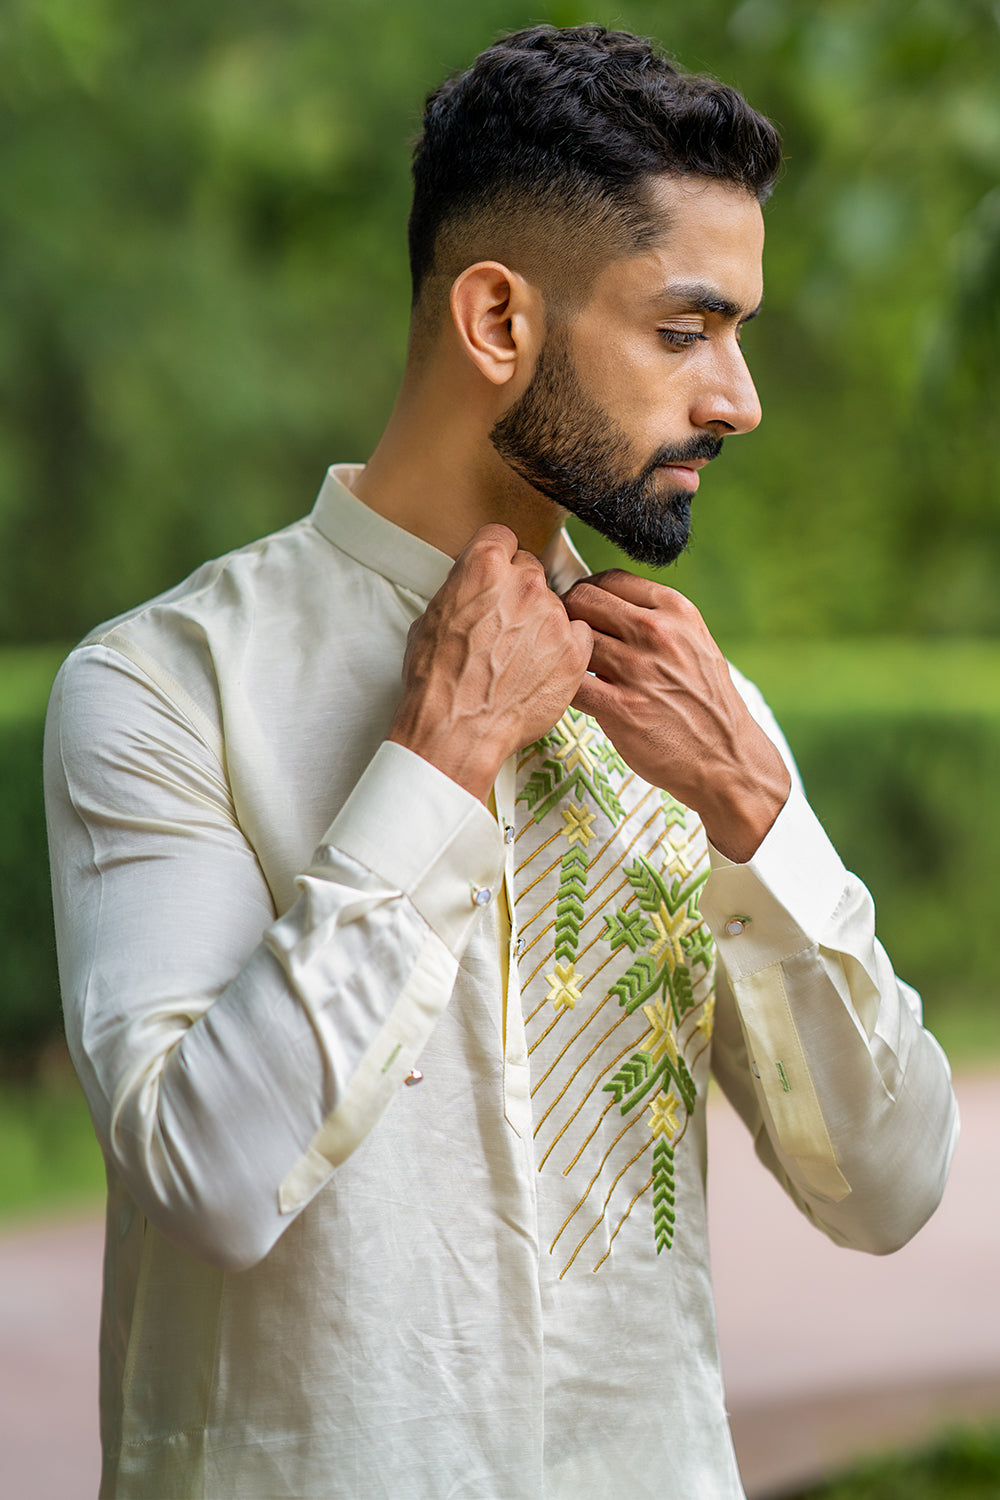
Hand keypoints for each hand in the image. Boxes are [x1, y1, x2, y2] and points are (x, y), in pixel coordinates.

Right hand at [387, 525, 592, 801]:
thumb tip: (471, 589)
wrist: (457, 729)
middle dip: (519, 592)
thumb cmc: (436, 680)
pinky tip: (541, 669)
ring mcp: (555, 616)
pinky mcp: (575, 650)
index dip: (496, 559)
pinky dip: (564, 649)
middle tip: (504, 626)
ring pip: (556, 605)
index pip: (502, 537)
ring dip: (542, 623)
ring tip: (518, 658)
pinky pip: (579, 635)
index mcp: (485, 566)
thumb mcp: (431, 618)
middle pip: (532, 570)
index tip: (495, 577)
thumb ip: (461, 591)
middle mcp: (525, 583)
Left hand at [563, 570, 789, 861]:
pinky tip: (571, 694)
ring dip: (563, 653)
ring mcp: (638, 670)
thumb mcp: (693, 641)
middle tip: (563, 636)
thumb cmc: (704, 700)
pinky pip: (571, 684)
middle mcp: (657, 633)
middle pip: (582, 600)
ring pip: (573, 640)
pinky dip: (563, 686)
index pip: (609, 579)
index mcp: (675, 609)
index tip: (582, 610)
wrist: (726, 757)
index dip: (587, 592)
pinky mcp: (622, 708)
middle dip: (566, 615)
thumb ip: (654, 617)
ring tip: (567, 668)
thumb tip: (601, 602)